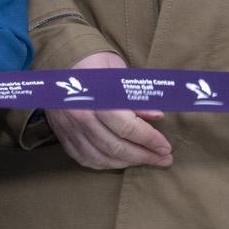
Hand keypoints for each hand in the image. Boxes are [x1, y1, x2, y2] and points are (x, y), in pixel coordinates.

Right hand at [38, 51, 172, 170]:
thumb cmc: (97, 66)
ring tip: (146, 160)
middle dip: (144, 156)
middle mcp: (80, 116)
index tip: (166, 147)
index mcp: (95, 98)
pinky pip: (86, 159)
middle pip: (116, 147)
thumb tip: (158, 117)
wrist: (62, 63)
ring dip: (128, 163)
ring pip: (101, 157)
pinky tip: (122, 161)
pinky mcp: (64, 137)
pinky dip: (106, 164)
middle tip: (163, 158)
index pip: (127, 127)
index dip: (150, 140)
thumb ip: (136, 97)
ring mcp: (70, 129)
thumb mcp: (120, 74)